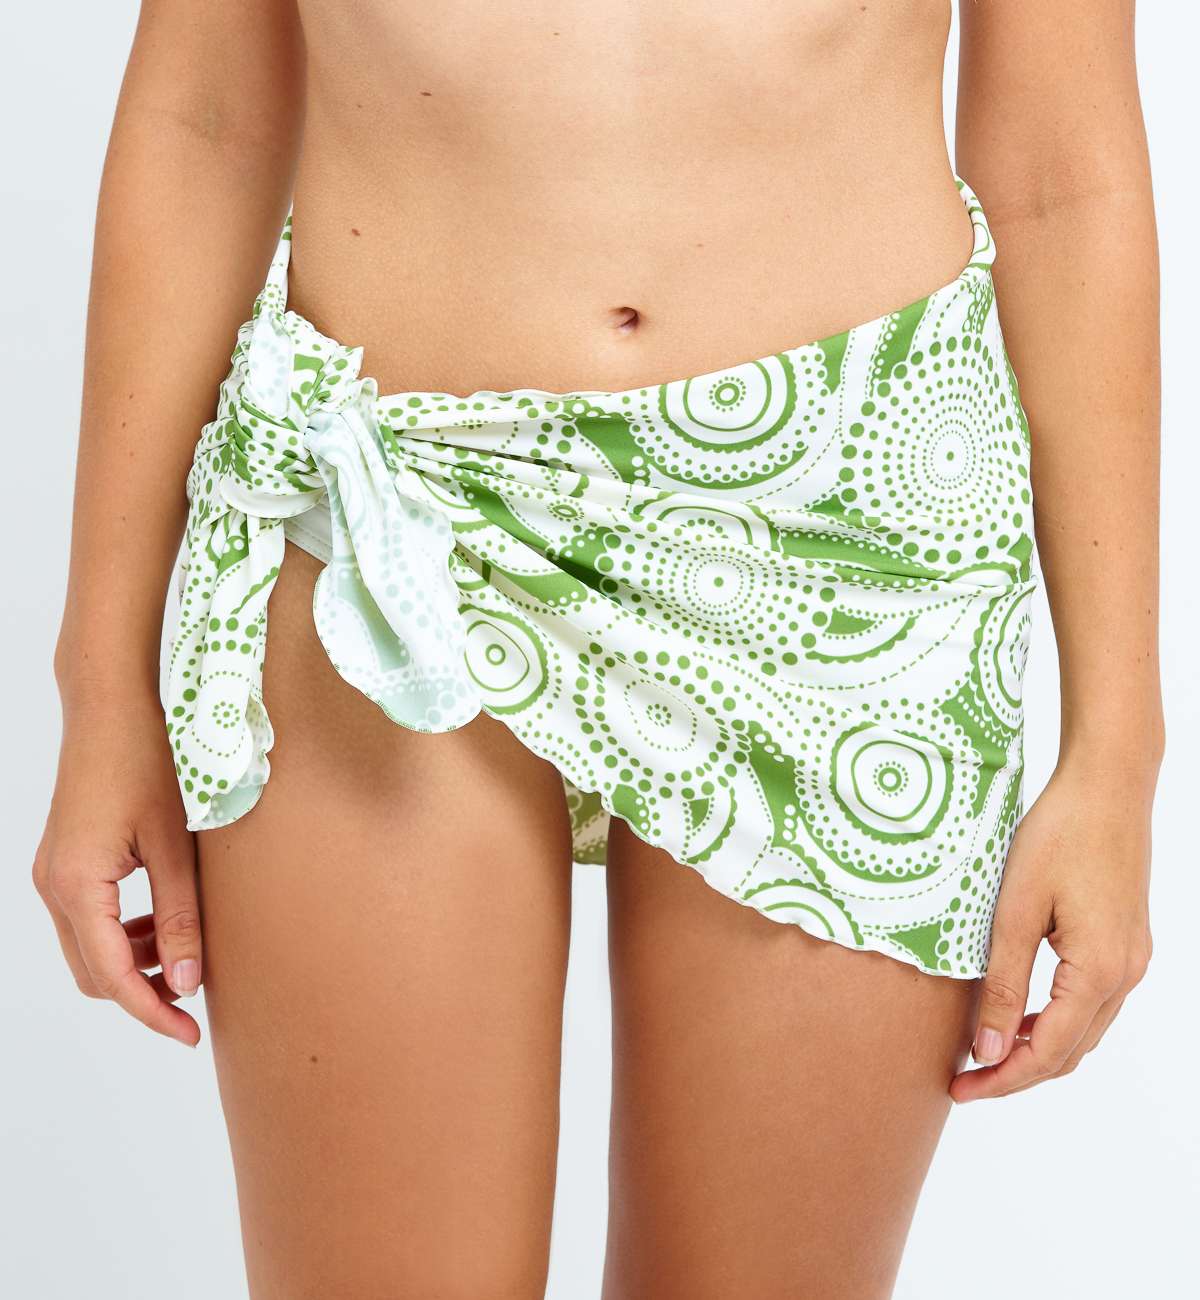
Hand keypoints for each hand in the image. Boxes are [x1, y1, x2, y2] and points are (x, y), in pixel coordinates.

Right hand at [32, 693, 201, 1046]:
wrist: (110, 706)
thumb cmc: (147, 763)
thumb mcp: (176, 846)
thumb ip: (181, 916)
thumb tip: (186, 983)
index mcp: (77, 886)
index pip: (112, 976)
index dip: (151, 1013)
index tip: (191, 1035)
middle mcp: (52, 886)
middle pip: (93, 971)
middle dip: (142, 993)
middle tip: (196, 1002)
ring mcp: (52, 873)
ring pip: (89, 946)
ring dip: (134, 961)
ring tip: (188, 952)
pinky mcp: (64, 859)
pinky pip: (88, 917)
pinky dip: (123, 931)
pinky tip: (165, 921)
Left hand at [950, 756, 1155, 1101]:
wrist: (1108, 786)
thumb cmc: (1059, 835)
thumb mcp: (1015, 909)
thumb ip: (1002, 982)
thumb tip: (988, 1048)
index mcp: (1099, 970)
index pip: (1049, 1051)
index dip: (1003, 1078)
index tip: (961, 1090)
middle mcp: (1125, 975)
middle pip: (1070, 1051)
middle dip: (1016, 1071)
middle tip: (964, 1082)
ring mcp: (1131, 960)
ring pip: (1083, 1030)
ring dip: (1037, 1048)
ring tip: (984, 1054)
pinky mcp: (1125, 944)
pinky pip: (1090, 1002)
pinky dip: (1054, 1020)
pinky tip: (1019, 1015)